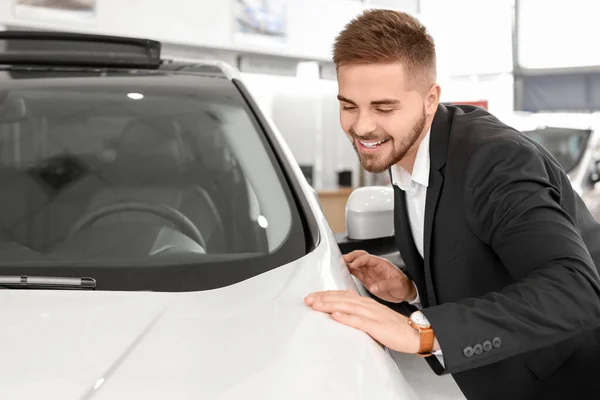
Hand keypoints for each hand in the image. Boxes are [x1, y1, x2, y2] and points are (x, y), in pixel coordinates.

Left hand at [304, 290, 419, 353]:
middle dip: (323, 298)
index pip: (342, 295)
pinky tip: (336, 316)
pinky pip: (359, 321)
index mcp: (366, 303)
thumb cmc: (395, 327)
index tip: (312, 296)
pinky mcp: (376, 326)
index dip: (326, 295)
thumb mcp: (374, 316)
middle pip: (341, 298)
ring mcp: (372, 315)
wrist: (415, 332)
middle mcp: (367, 306)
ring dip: (330, 304)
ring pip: (347, 306)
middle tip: (308, 299)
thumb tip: (342, 312)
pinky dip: (346, 317)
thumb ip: (359, 313)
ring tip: (316, 304)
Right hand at [343, 250, 415, 302]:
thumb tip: (374, 287)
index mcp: (381, 264)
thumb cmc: (403, 286)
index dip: (358, 260)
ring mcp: (369, 272)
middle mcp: (373, 266)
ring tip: (340, 266)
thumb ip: (385, 285)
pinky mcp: (366, 279)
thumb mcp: (397, 285)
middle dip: (350, 257)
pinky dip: (349, 272)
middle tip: (342, 260)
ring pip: (355, 264)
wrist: (404, 293)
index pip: (367, 258)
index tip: (352, 265)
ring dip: (348, 264)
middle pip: (359, 257)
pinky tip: (344, 273)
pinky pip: (356, 273)